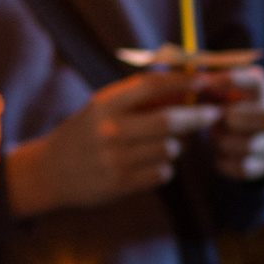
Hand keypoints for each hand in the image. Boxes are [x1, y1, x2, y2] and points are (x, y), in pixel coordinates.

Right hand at [12, 71, 221, 211]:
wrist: (49, 172)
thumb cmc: (83, 134)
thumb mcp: (100, 107)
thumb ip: (135, 97)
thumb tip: (181, 83)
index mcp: (104, 104)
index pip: (151, 85)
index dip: (182, 81)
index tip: (204, 79)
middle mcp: (110, 130)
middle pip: (169, 120)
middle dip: (198, 116)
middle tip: (214, 114)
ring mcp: (116, 159)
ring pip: (170, 148)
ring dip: (177, 145)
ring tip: (166, 143)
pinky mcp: (121, 184)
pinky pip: (162, 172)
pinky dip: (164, 167)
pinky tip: (151, 164)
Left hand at [199, 64, 263, 180]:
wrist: (242, 134)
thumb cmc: (222, 103)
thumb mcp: (217, 88)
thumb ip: (207, 83)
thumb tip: (195, 82)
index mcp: (262, 89)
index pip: (257, 82)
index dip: (232, 82)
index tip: (206, 84)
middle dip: (231, 118)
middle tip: (212, 118)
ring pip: (247, 145)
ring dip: (222, 141)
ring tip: (213, 134)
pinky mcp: (263, 165)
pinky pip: (242, 167)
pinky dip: (223, 161)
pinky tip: (217, 152)